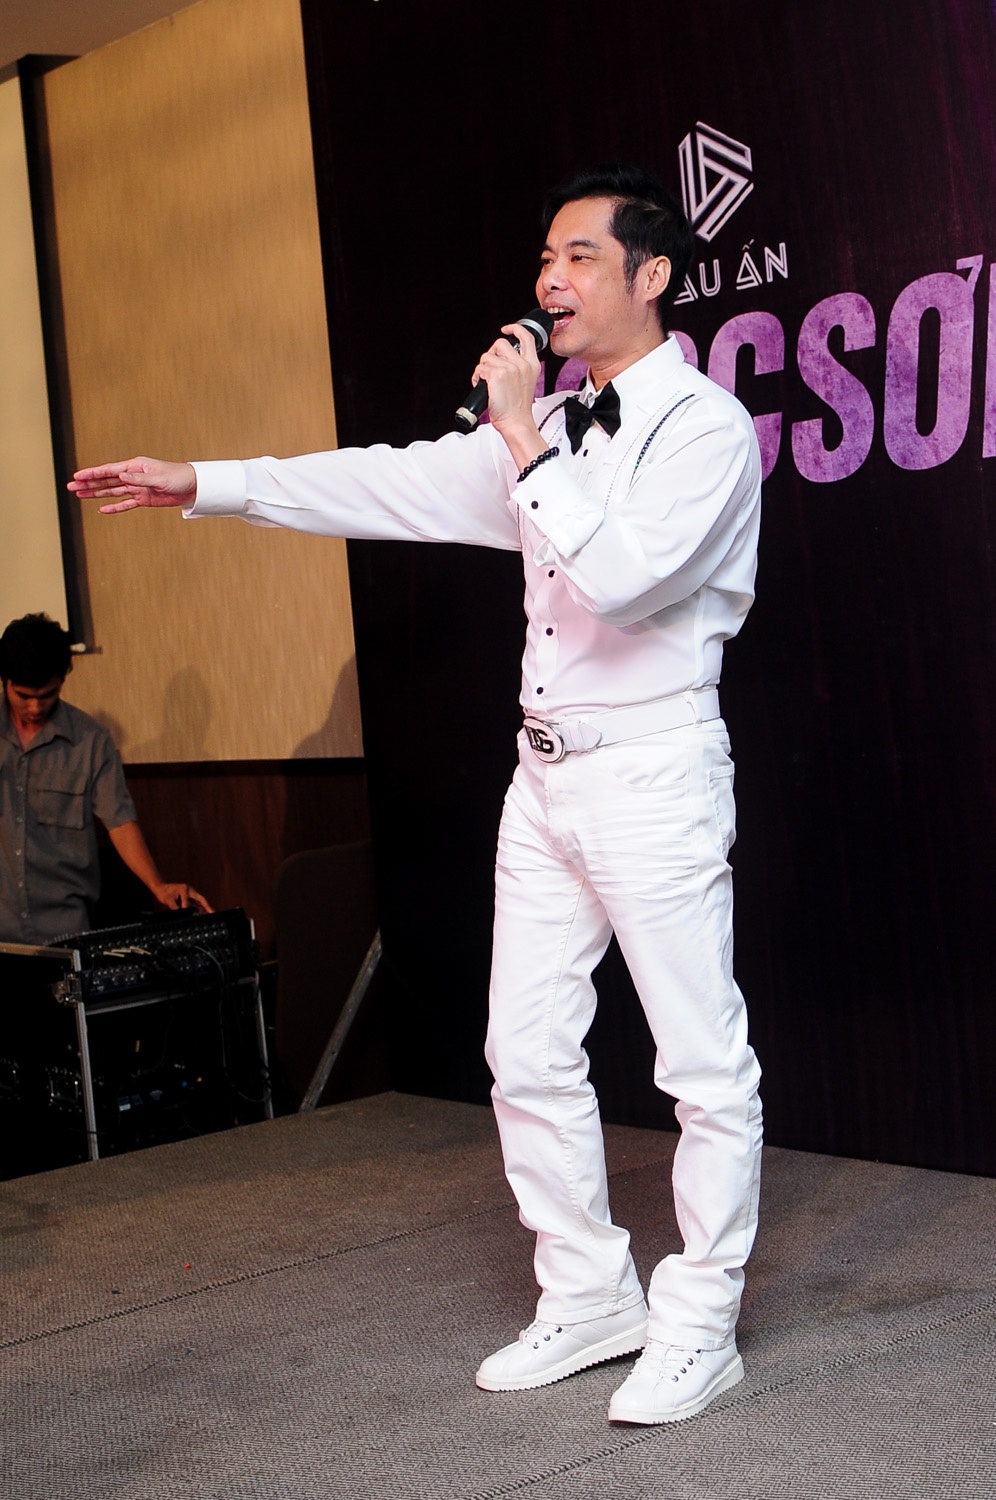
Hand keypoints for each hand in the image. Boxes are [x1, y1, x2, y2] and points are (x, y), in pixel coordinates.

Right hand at [68, 457, 196, 513]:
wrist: (193, 486)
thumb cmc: (178, 477)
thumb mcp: (158, 478)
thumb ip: (139, 479)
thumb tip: (121, 476)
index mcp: (135, 466)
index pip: (109, 470)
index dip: (92, 473)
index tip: (77, 476)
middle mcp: (133, 476)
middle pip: (106, 481)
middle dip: (89, 484)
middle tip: (71, 487)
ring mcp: (137, 488)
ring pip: (112, 492)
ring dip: (97, 494)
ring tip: (80, 495)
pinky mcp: (144, 499)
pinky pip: (126, 504)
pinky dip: (114, 507)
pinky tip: (102, 509)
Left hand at [154, 882, 212, 913]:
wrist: (160, 888)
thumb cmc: (164, 892)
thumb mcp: (168, 900)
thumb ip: (175, 907)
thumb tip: (181, 913)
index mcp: (185, 889)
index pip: (187, 901)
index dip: (186, 908)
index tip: (187, 914)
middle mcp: (189, 890)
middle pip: (201, 899)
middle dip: (207, 906)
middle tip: (213, 912)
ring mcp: (190, 893)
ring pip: (199, 901)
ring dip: (205, 907)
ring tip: (211, 913)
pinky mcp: (189, 897)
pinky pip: (196, 903)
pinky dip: (200, 907)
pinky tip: (203, 912)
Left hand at [472, 324, 547, 472]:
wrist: (516, 422)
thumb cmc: (518, 408)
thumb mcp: (526, 383)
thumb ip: (519, 367)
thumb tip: (502, 358)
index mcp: (532, 365)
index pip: (526, 337)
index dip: (515, 328)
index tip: (507, 329)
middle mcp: (522, 364)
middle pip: (500, 343)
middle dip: (491, 355)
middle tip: (491, 368)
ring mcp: (509, 368)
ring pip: (487, 357)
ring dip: (483, 369)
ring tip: (487, 383)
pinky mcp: (497, 375)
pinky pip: (480, 368)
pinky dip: (477, 378)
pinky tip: (482, 386)